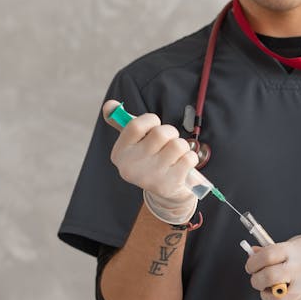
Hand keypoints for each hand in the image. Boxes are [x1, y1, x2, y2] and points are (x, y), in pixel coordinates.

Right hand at [103, 100, 197, 222]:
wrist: (166, 194)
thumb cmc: (151, 160)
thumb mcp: (134, 143)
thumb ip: (121, 122)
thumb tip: (110, 105)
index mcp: (119, 154)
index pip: (136, 125)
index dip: (151, 121)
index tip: (154, 126)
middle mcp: (131, 167)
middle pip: (161, 133)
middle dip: (171, 133)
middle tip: (168, 142)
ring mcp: (150, 177)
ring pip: (178, 144)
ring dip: (182, 146)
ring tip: (175, 155)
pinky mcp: (169, 185)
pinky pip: (189, 158)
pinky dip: (191, 158)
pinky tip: (182, 166)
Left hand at [244, 230, 300, 299]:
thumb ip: (279, 248)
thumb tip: (255, 253)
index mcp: (300, 249)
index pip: (267, 256)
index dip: (253, 262)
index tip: (251, 265)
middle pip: (269, 277)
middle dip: (256, 280)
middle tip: (257, 278)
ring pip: (279, 299)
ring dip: (267, 295)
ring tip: (268, 289)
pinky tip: (280, 297)